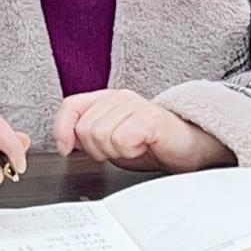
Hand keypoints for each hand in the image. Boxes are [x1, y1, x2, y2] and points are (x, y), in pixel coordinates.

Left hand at [52, 89, 233, 172]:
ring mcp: (136, 105)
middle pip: (85, 129)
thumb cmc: (151, 144)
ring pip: (101, 136)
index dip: (62, 129)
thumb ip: (87, 136)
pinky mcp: (152, 118)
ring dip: (116, 152)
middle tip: (119, 151)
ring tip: (133, 148)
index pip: (71, 106)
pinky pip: (123, 139)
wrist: (188, 148)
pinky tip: (143, 147)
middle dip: (97, 150)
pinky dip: (131, 151)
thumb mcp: (111, 140)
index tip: (67, 149)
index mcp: (107, 99)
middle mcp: (119, 97)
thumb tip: (65, 142)